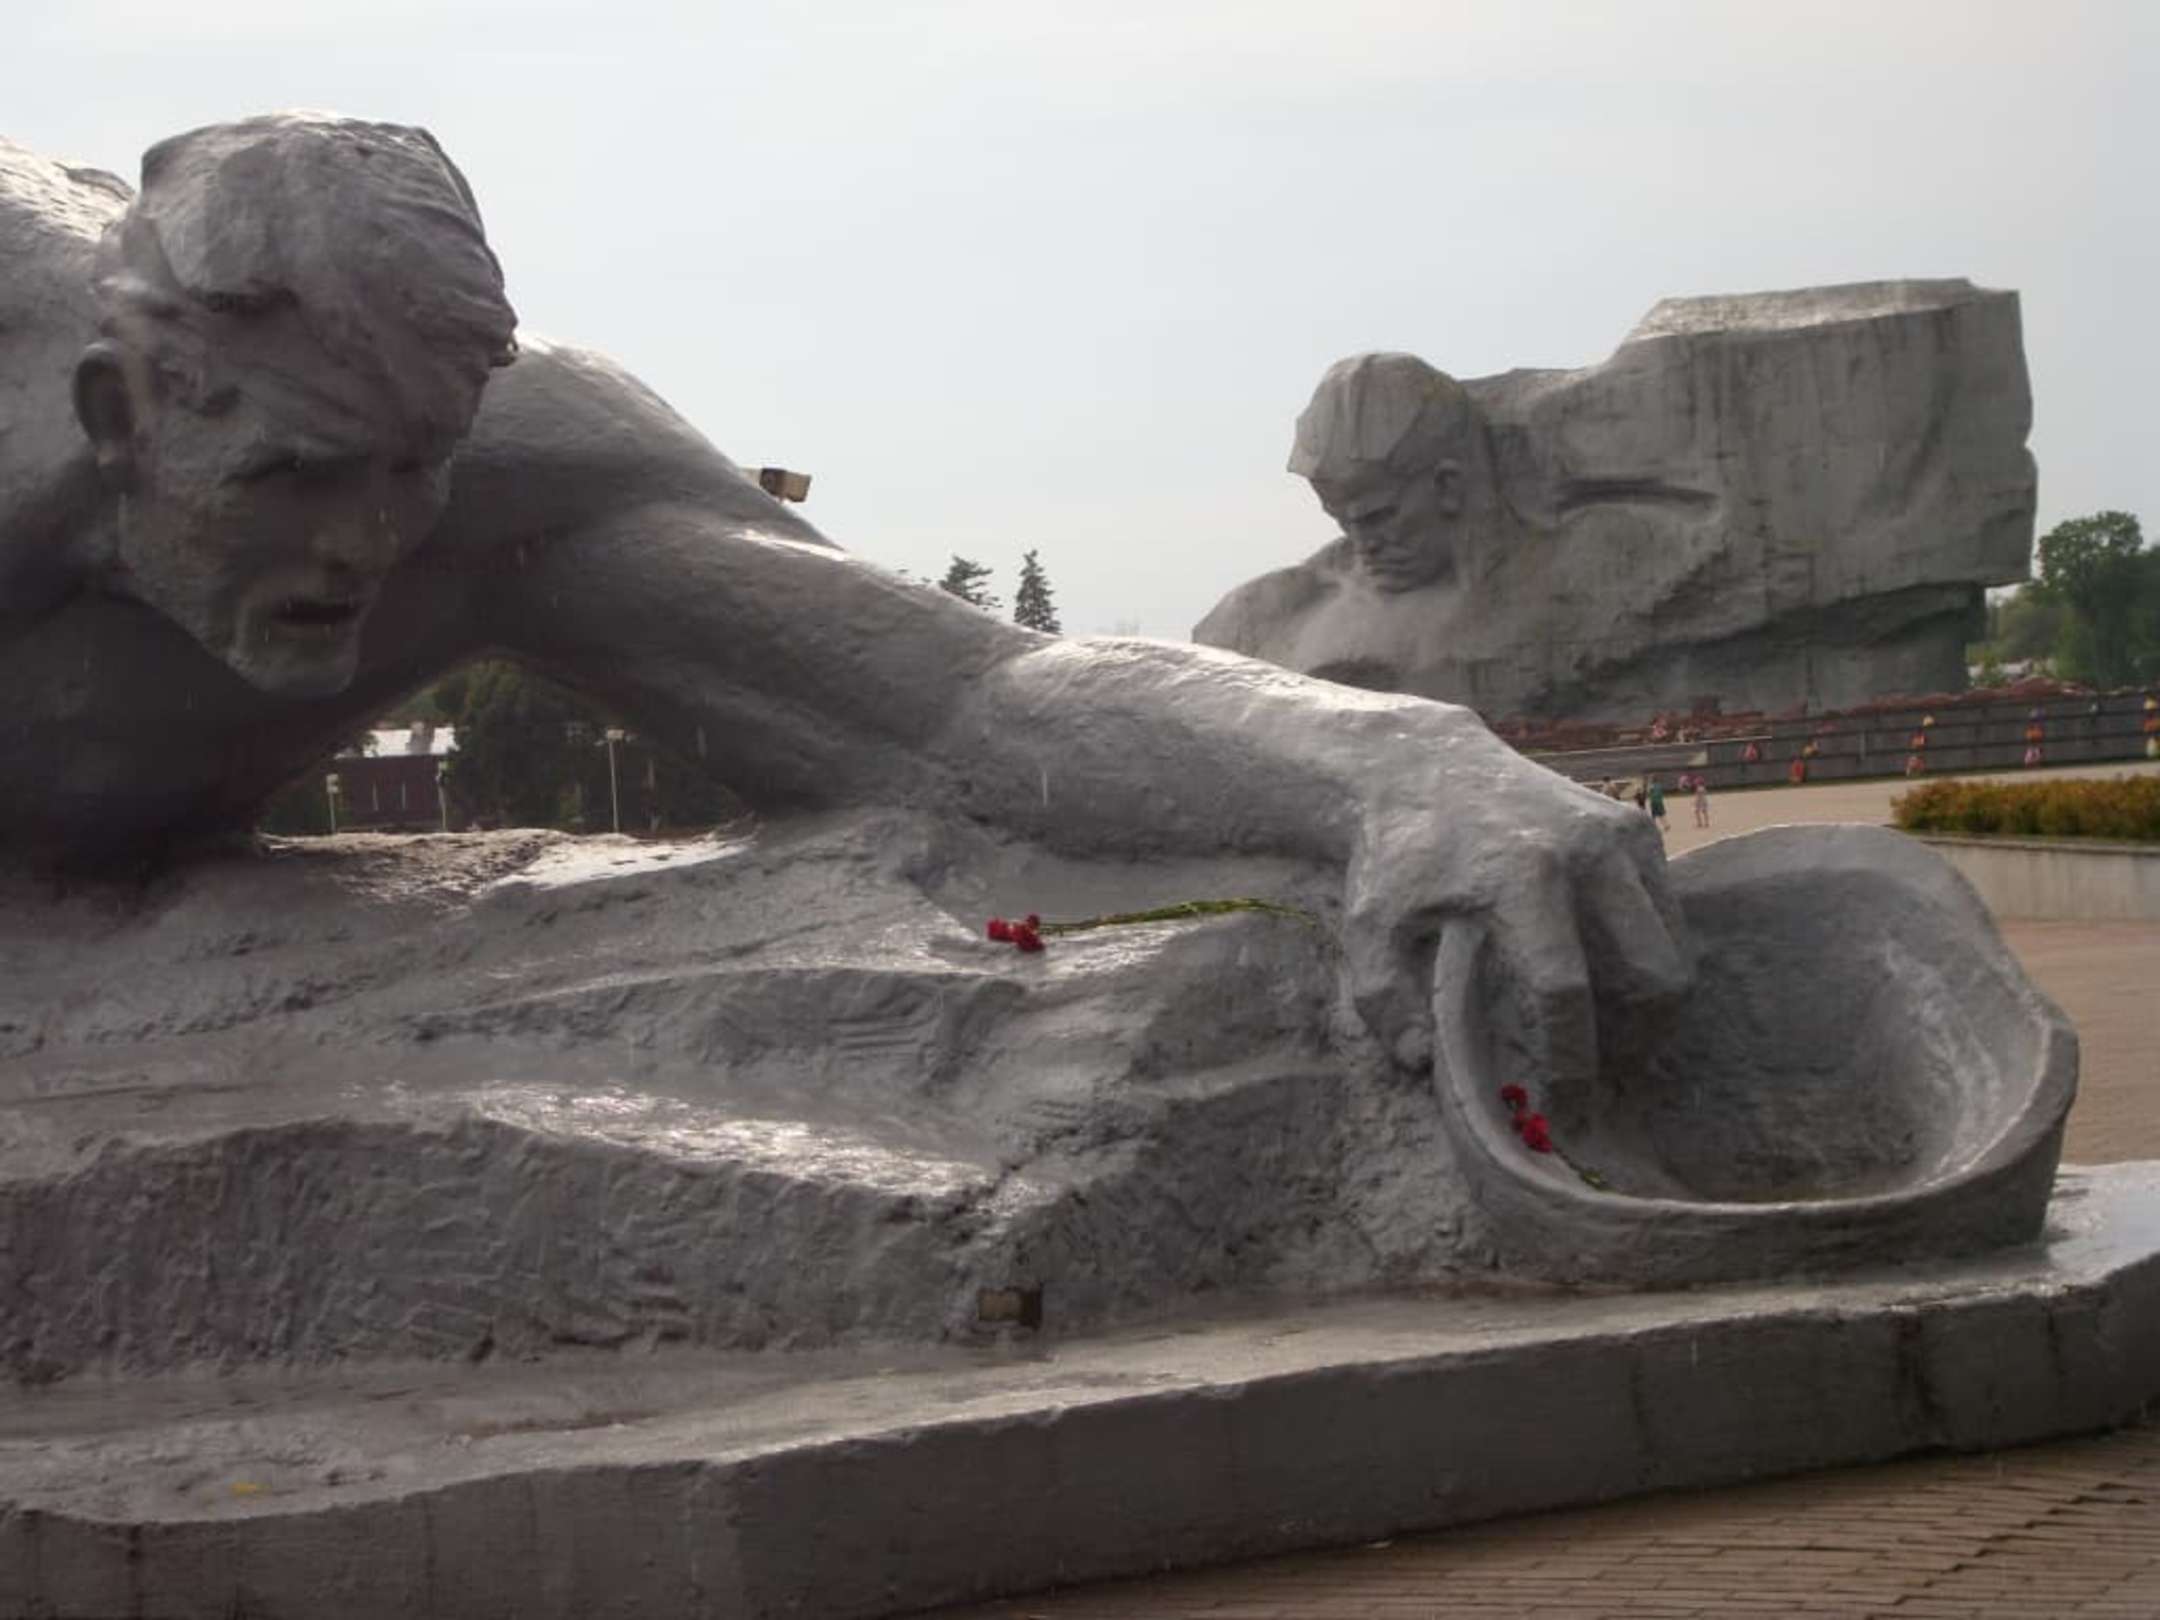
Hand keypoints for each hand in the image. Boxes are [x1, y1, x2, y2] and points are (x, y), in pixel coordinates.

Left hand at [1340, 737, 1691, 1112]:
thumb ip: (1383, 999)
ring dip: (1650, 1004)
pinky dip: (1649, 955)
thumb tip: (1423, 1063)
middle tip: (1600, 1070)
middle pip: (1652, 974)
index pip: (1566, 989)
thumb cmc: (1396, 856)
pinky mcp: (1635, 827)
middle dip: (1634, 1039)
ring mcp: (1618, 834)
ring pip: (1673, 948)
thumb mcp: (1367, 925)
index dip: (1572, 1060)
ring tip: (1607, 1032)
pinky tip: (1606, 975)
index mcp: (1518, 877)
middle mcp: (1584, 852)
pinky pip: (1667, 914)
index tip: (1566, 1108)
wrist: (1422, 765)